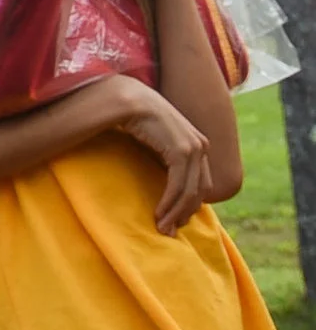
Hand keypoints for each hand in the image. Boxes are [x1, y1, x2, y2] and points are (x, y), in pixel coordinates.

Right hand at [98, 74, 212, 233]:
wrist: (128, 98)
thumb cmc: (135, 117)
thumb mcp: (156, 141)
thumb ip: (165, 156)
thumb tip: (161, 176)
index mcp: (198, 144)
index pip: (200, 183)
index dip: (189, 204)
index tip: (174, 220)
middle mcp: (201, 146)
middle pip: (200, 191)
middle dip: (185, 213)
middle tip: (169, 231)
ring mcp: (194, 148)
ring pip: (191, 191)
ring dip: (176, 213)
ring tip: (162, 228)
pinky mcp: (182, 151)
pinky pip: (179, 184)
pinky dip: (170, 202)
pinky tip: (159, 212)